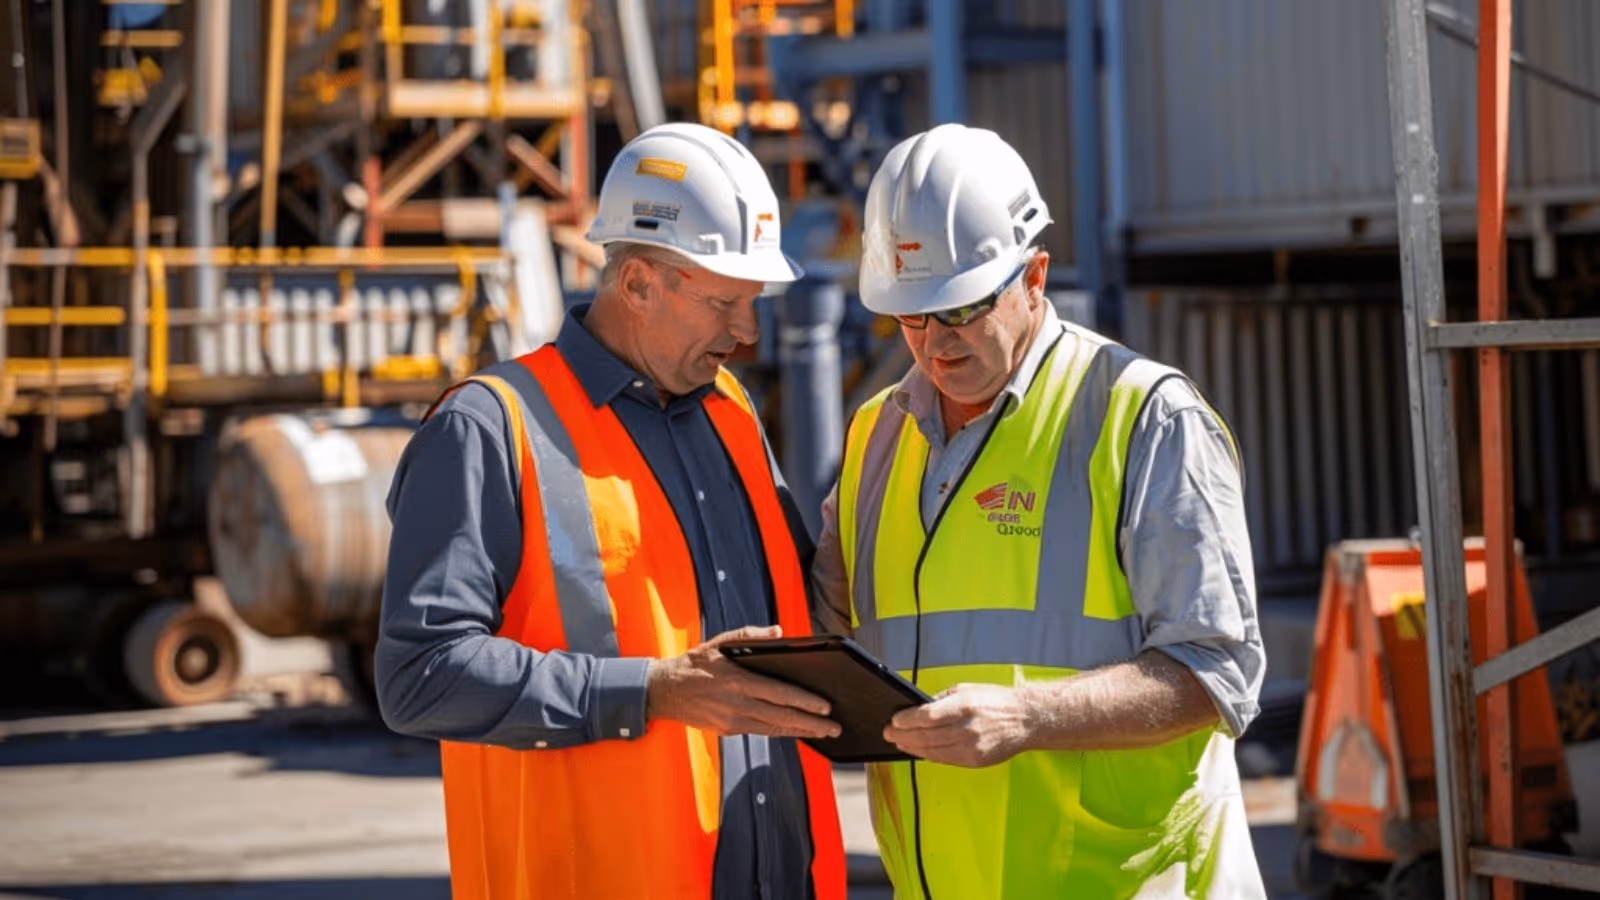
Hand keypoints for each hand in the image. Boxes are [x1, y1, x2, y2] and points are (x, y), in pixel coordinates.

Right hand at [646, 625, 842, 739]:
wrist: (663, 692)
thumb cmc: (693, 664)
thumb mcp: (719, 643)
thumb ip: (750, 635)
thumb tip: (779, 633)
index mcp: (739, 682)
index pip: (781, 694)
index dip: (806, 703)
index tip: (826, 708)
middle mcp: (738, 705)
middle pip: (783, 717)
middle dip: (812, 724)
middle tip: (835, 728)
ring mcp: (733, 721)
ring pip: (775, 729)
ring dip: (801, 731)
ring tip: (823, 733)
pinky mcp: (729, 730)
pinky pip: (761, 732)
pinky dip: (781, 731)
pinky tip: (795, 730)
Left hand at [883, 683, 1034, 767]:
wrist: (1025, 720)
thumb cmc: (995, 702)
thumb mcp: (966, 690)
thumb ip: (940, 701)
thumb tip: (916, 709)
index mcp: (964, 707)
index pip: (926, 716)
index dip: (906, 720)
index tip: (893, 720)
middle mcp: (967, 729)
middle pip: (925, 735)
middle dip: (902, 735)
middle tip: (888, 733)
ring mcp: (971, 748)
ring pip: (932, 751)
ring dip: (911, 747)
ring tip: (899, 742)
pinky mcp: (975, 761)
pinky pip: (944, 760)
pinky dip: (928, 755)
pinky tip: (919, 750)